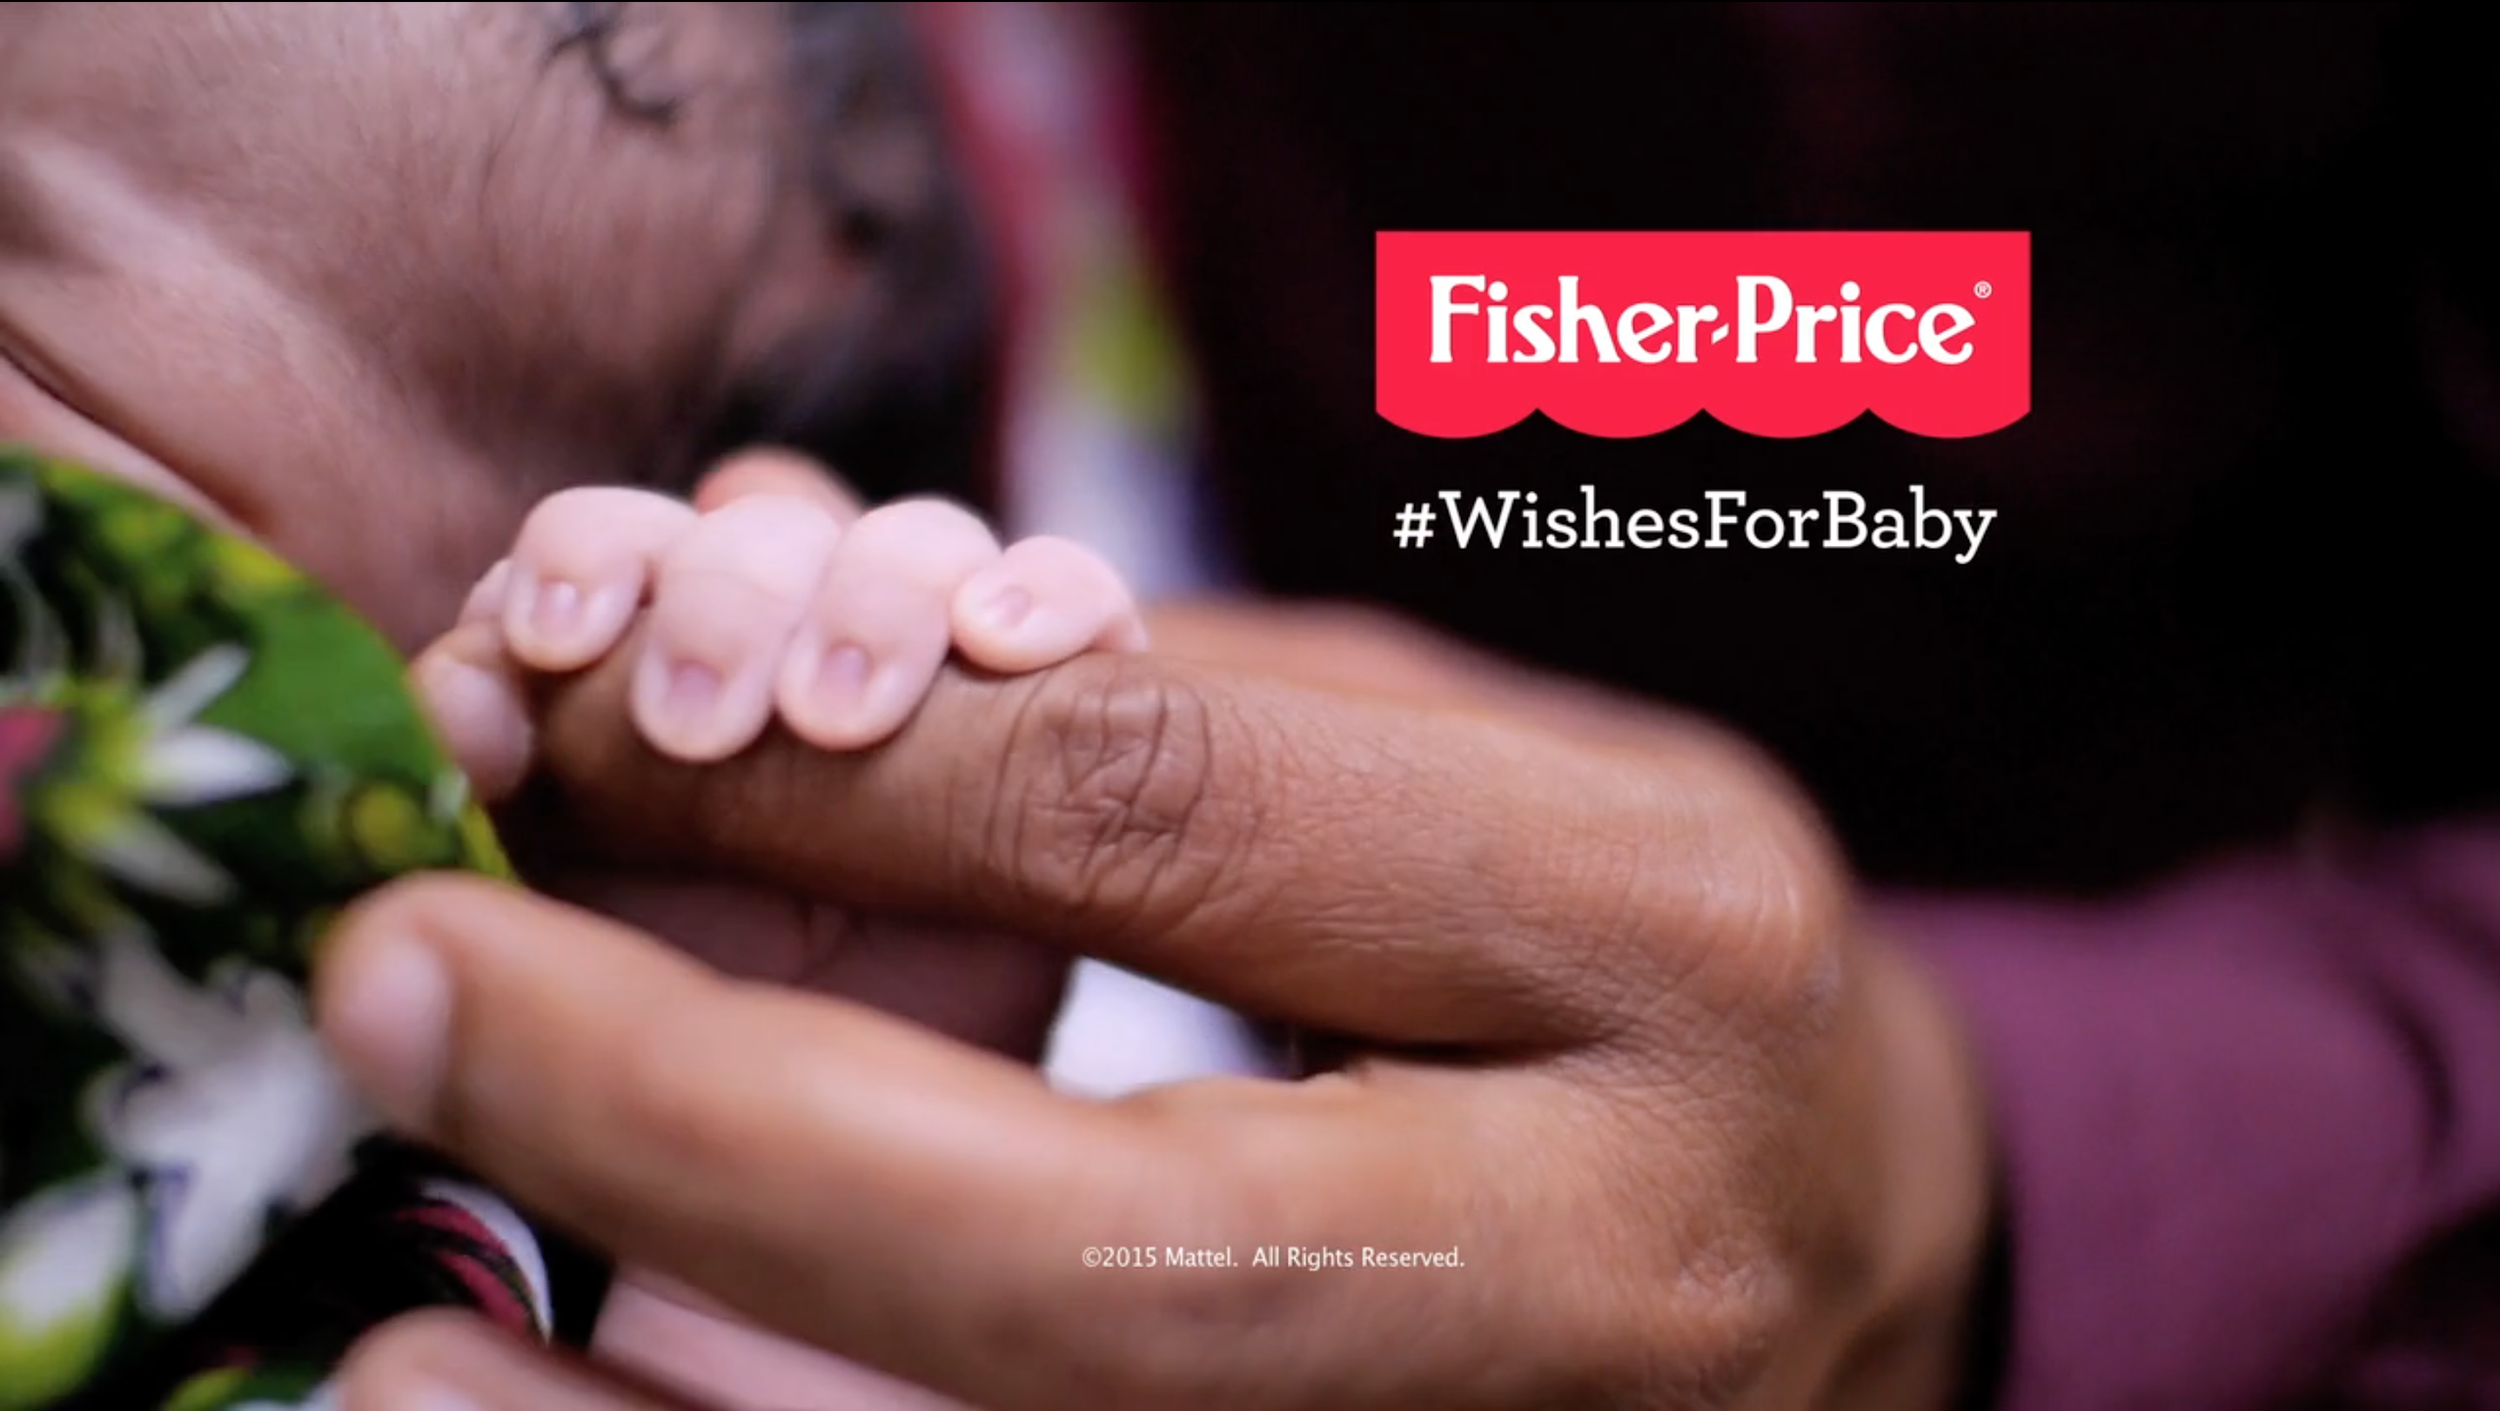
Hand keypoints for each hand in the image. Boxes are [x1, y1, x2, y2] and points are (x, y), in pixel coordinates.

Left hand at [326, 608, 1993, 1409]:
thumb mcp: (1492, 769)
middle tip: (397, 982)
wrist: (1854, 1269)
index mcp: (1650, 936)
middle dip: (697, 1119)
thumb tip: (778, 674)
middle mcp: (1589, 1254)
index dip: (832, 764)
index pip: (1188, 826)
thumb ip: (1176, 725)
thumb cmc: (1646, 972)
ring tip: (390, 1343)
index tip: (561, 702)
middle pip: (1094, 1248)